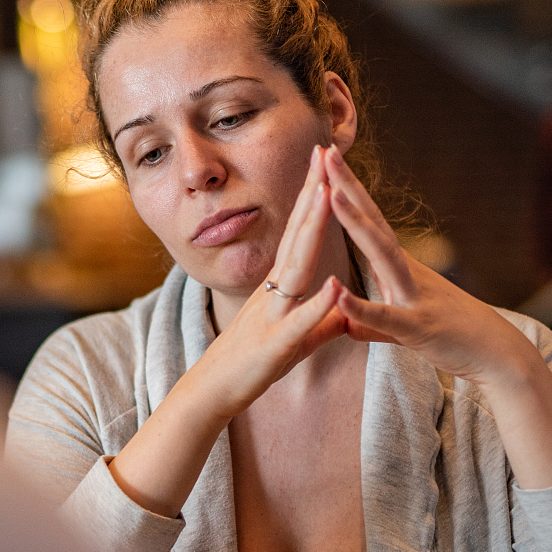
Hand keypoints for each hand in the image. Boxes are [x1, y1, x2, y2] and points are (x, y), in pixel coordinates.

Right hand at [103, 147, 349, 519]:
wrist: (207, 397)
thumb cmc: (247, 368)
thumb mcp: (290, 341)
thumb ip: (319, 323)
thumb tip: (344, 310)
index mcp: (276, 288)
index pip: (297, 234)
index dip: (313, 199)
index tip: (324, 164)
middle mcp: (272, 293)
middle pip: (296, 236)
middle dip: (313, 195)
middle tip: (325, 154)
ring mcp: (271, 316)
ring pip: (296, 267)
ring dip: (313, 232)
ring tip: (330, 196)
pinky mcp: (273, 347)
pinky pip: (298, 323)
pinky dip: (317, 304)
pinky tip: (334, 285)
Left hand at [322, 149, 551, 489]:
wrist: (498, 357)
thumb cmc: (452, 336)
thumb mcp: (406, 326)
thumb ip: (374, 324)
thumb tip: (348, 324)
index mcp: (399, 268)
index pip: (369, 222)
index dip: (347, 192)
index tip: (325, 160)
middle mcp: (406, 272)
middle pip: (373, 223)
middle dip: (348, 188)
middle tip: (325, 152)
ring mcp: (414, 296)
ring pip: (382, 255)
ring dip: (356, 224)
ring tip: (330, 196)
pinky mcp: (419, 328)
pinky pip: (386, 318)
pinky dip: (362, 308)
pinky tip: (338, 295)